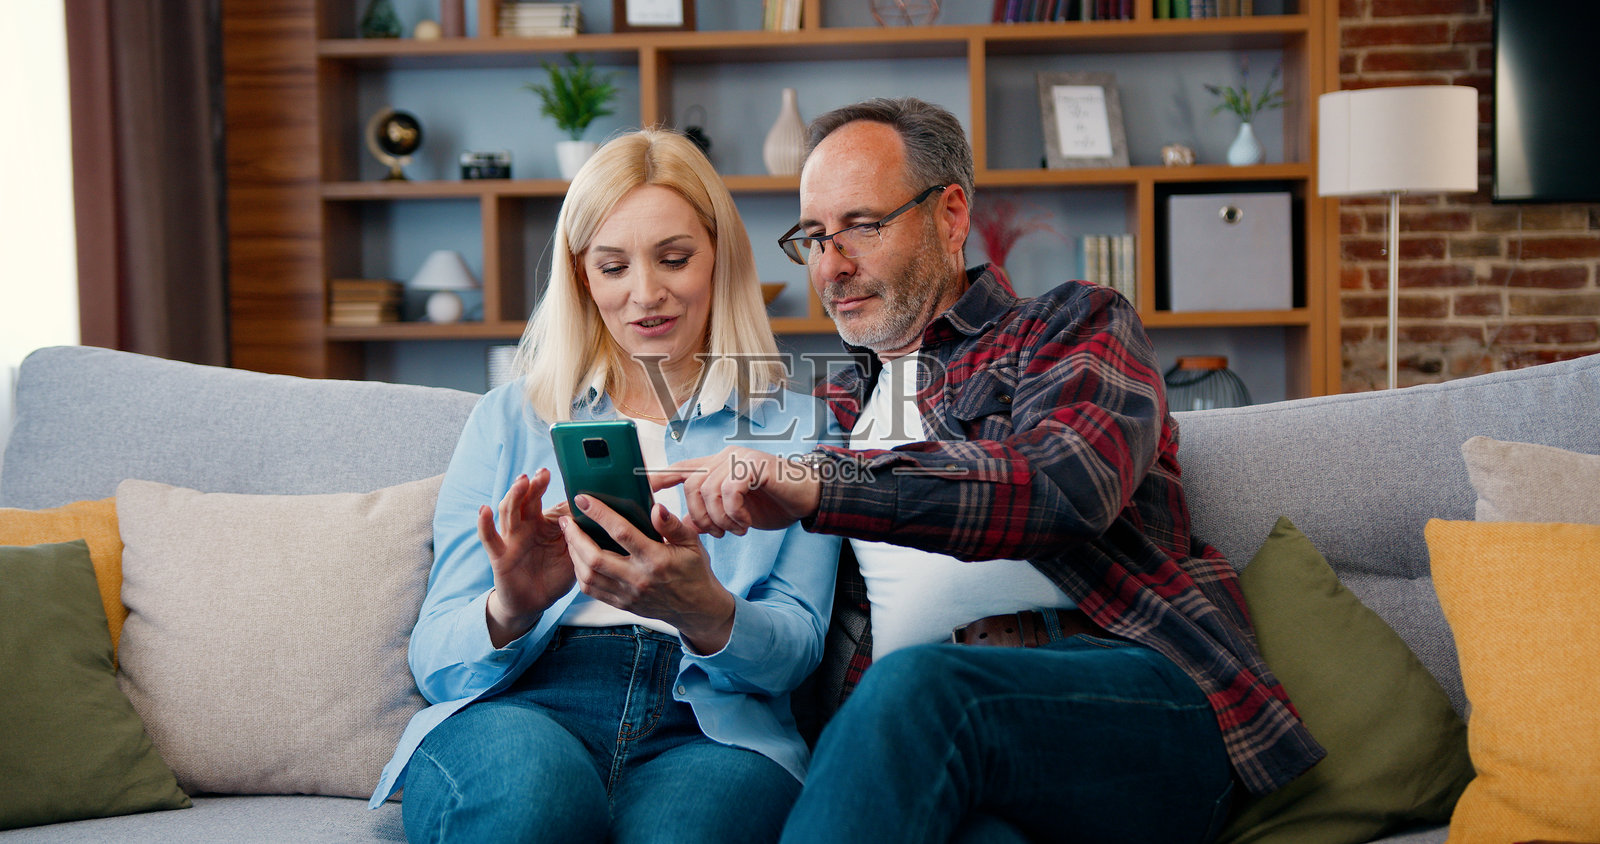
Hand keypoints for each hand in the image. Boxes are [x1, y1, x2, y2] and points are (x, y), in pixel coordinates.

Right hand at [478, 469, 575, 645]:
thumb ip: (583, 537)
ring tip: (522, 482)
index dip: (554, 489)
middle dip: (534, 485)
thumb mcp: (574, 554)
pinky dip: (484, 523)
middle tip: (543, 473)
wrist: (534, 602)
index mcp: (545, 522)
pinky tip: (484, 510)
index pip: (548, 500)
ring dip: (514, 495)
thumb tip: (601, 516)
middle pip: (527, 499)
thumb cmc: (555, 574)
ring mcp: (511, 538)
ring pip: (509, 512)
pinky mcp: (499, 555)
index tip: (565, 476)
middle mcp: (527, 526)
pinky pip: (490, 538)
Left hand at [559, 495, 735, 654]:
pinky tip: (578, 557)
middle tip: (566, 520)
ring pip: (588, 575)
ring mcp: (628, 594)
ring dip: (573, 554)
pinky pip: (591, 590)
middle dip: (575, 536)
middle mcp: (638, 578)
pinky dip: (579, 572)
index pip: (622, 533)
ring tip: (569, 536)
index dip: (600, 514)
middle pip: (595, 558)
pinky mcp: (621, 603)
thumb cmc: (693, 571)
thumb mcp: (692, 543)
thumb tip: (656, 508)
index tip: (584, 499)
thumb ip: (672, 525)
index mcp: (656, 560)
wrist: (696, 608)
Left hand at [649, 447, 820, 537]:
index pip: (680, 468)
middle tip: (718, 534)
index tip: (643, 491)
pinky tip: (745, 524)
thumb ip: (707, 515)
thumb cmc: (771, 503)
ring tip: (735, 530)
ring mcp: (739, 459)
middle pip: (691, 485)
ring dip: (720, 519)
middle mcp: (724, 458)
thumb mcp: (734, 513)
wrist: (807, 497)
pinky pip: (731, 490)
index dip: (659, 479)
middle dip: (700, 516)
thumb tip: (679, 525)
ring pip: (709, 490)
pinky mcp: (755, 465)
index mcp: (715, 466)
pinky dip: (735, 513)